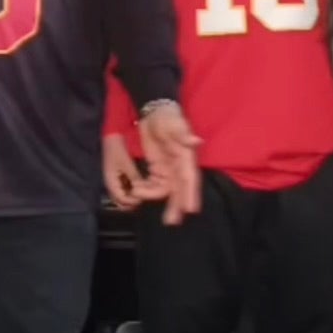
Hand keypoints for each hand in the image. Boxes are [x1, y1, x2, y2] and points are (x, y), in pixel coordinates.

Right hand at [102, 133, 160, 209]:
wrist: (112, 137)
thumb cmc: (118, 149)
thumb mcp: (127, 163)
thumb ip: (134, 178)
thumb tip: (142, 192)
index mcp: (110, 182)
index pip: (121, 199)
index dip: (133, 201)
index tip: (143, 197)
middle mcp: (110, 184)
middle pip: (120, 202)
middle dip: (131, 202)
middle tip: (142, 196)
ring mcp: (113, 181)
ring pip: (121, 197)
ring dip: (131, 197)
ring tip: (141, 191)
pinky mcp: (117, 177)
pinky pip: (123, 190)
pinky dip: (130, 191)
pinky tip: (137, 186)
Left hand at [136, 101, 201, 225]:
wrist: (154, 111)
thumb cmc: (166, 116)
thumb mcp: (173, 123)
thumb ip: (182, 133)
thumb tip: (195, 141)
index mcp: (185, 157)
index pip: (189, 178)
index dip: (190, 194)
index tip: (190, 209)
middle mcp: (179, 166)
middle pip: (179, 190)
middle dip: (176, 206)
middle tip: (171, 222)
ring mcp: (168, 169)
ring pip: (166, 190)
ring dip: (153, 196)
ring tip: (138, 193)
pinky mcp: (158, 169)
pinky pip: (154, 185)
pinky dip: (146, 189)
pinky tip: (136, 189)